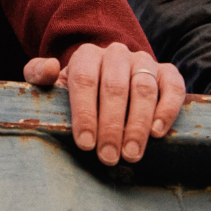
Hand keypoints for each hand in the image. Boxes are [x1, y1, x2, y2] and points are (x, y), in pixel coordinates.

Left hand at [23, 42, 184, 165]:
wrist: (108, 75)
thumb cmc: (79, 88)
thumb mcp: (54, 82)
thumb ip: (38, 74)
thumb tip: (48, 70)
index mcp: (87, 54)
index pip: (84, 80)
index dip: (85, 113)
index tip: (85, 143)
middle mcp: (116, 54)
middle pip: (114, 87)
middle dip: (111, 126)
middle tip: (108, 156)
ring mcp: (143, 61)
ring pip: (143, 89)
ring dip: (138, 124)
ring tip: (131, 153)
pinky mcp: (167, 72)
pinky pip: (173, 86)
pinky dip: (167, 109)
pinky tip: (158, 132)